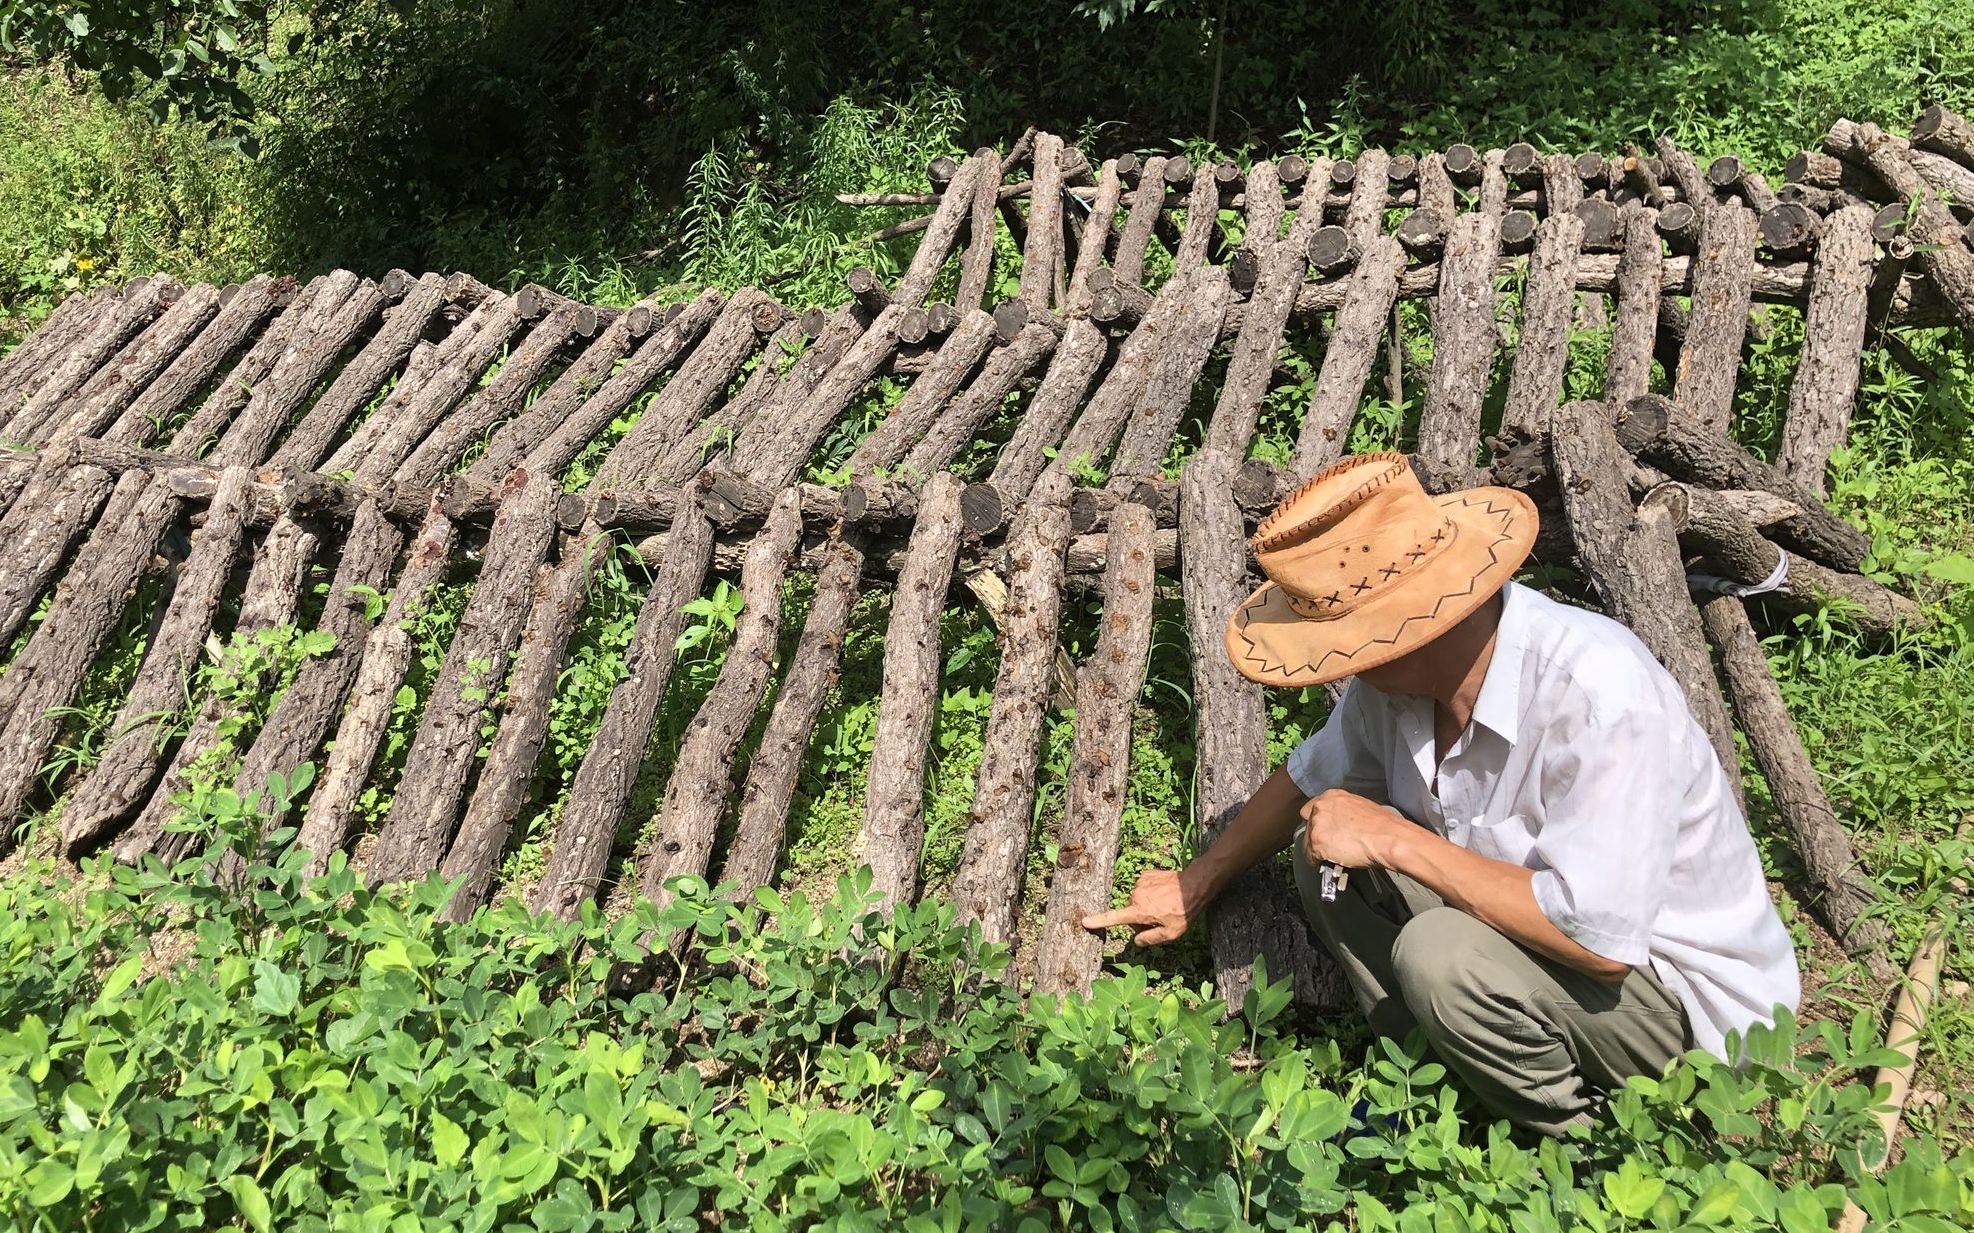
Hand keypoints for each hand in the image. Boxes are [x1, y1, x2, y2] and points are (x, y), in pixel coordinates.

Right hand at [1081, 868, 1198, 945]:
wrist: (1195, 884)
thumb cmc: (1184, 911)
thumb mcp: (1171, 933)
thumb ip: (1150, 939)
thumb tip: (1137, 941)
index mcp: (1139, 911)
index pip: (1115, 918)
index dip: (1099, 921)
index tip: (1085, 922)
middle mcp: (1136, 895)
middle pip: (1131, 912)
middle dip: (1141, 918)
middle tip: (1161, 920)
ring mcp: (1140, 883)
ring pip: (1138, 900)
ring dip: (1147, 905)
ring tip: (1165, 906)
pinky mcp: (1146, 875)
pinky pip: (1144, 889)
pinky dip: (1151, 894)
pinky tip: (1164, 895)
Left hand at [1299, 789, 1410, 870]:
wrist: (1388, 838)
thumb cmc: (1382, 826)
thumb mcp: (1359, 807)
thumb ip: (1343, 812)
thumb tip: (1340, 824)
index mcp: (1332, 796)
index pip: (1312, 809)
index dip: (1318, 822)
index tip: (1324, 831)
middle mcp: (1321, 807)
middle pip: (1308, 825)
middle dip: (1317, 835)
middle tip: (1330, 845)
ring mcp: (1317, 824)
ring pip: (1308, 842)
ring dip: (1318, 850)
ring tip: (1333, 856)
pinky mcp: (1317, 842)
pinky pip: (1311, 856)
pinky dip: (1319, 861)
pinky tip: (1331, 862)